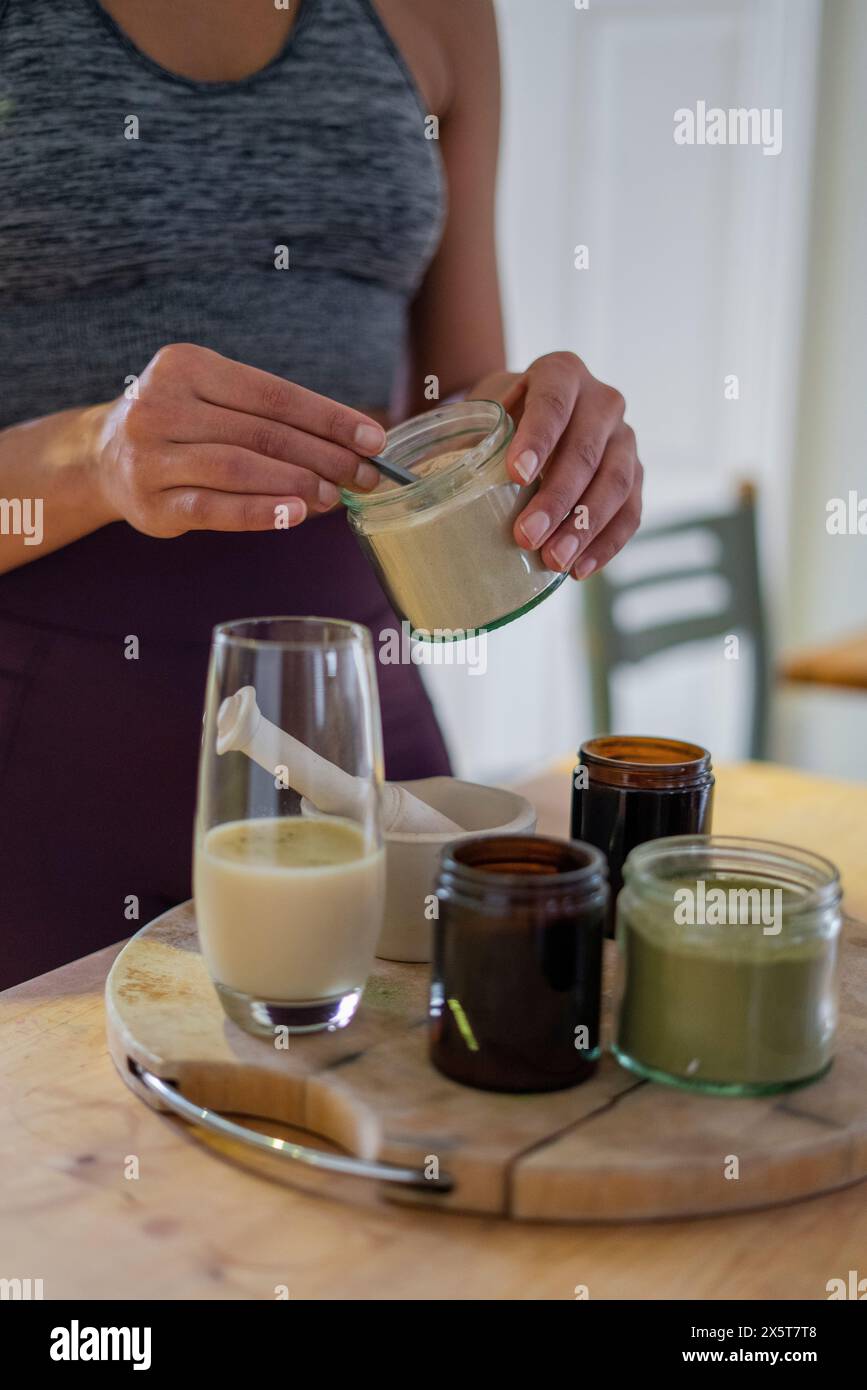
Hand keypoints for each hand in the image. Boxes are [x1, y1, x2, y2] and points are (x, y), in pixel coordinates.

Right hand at [91, 343, 386, 536]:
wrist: (103, 457)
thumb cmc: (183, 426)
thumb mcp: (216, 400)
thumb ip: (273, 416)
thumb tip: (354, 444)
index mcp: (187, 366)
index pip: (274, 394)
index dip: (329, 418)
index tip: (373, 439)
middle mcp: (162, 403)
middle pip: (262, 433)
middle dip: (324, 457)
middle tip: (366, 476)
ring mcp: (151, 454)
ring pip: (240, 468)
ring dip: (297, 485)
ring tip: (336, 497)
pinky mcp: (151, 503)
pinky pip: (216, 507)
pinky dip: (261, 512)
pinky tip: (297, 515)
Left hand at [480, 352, 642, 577]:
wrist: (536, 417)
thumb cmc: (501, 420)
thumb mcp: (479, 414)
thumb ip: (458, 436)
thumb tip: (407, 469)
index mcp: (562, 373)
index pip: (554, 402)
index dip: (538, 439)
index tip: (517, 476)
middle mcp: (602, 400)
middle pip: (586, 450)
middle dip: (557, 498)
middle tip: (527, 536)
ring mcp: (624, 438)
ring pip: (616, 483)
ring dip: (584, 528)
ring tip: (553, 561)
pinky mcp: (635, 474)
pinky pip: (631, 511)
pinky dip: (606, 544)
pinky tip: (578, 570)